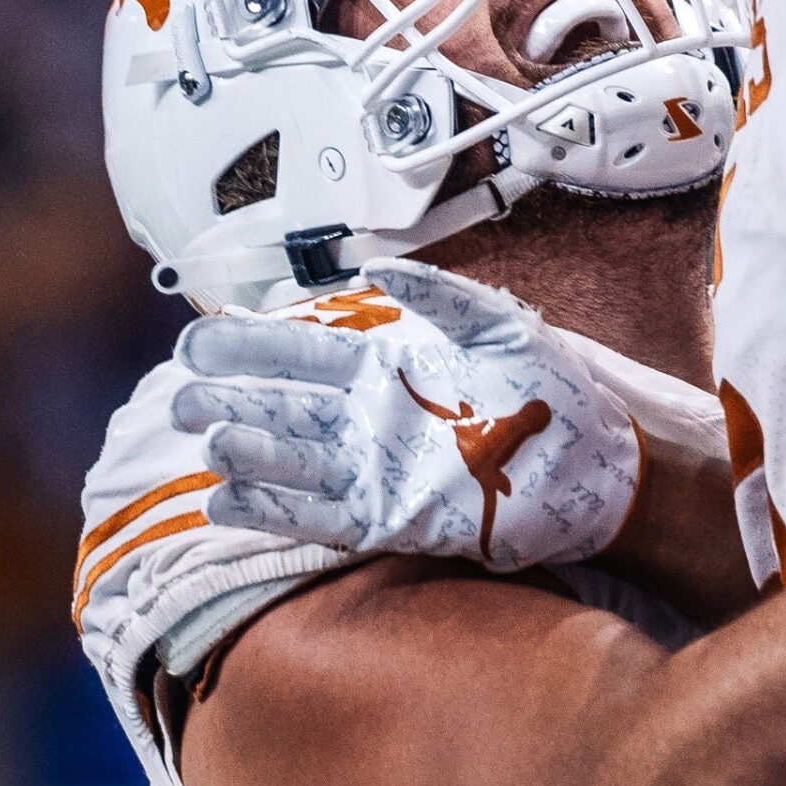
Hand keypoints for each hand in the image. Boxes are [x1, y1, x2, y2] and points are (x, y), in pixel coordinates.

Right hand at [170, 260, 643, 572]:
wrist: (604, 462)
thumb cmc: (557, 389)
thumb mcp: (500, 323)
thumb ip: (439, 295)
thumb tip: (378, 265)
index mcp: (388, 368)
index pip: (300, 352)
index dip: (247, 347)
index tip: (196, 340)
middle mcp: (372, 420)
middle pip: (282, 407)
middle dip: (230, 401)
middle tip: (181, 396)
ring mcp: (381, 471)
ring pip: (293, 462)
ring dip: (246, 454)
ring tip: (204, 445)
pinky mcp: (399, 520)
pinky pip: (323, 517)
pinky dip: (275, 509)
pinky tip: (228, 499)